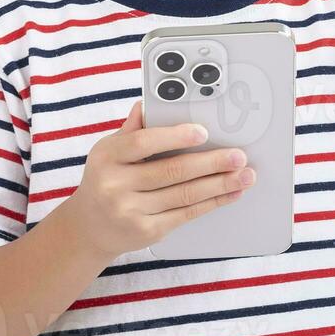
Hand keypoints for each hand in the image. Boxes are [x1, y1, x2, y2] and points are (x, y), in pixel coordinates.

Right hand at [60, 101, 255, 259]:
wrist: (90, 228)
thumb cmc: (106, 179)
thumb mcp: (110, 151)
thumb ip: (132, 130)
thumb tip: (147, 104)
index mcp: (108, 157)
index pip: (143, 143)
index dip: (175, 137)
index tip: (203, 132)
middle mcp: (116, 185)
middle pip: (172, 171)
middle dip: (211, 163)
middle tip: (239, 156)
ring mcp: (131, 211)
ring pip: (184, 195)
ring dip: (220, 185)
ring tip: (245, 175)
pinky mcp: (147, 231)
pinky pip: (186, 214)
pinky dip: (212, 203)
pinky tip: (230, 194)